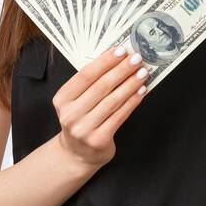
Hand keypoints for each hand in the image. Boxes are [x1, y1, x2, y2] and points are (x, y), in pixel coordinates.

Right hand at [52, 46, 150, 169]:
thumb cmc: (80, 121)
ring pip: (112, 101)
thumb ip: (90, 84)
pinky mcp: (98, 140)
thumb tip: (117, 60)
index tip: (121, 50)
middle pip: (101, 87)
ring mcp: (84, 129)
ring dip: (130, 85)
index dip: (105, 61)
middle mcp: (70, 114)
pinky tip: (141, 92)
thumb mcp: (76, 101)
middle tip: (136, 59)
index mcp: (62, 99)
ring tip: (142, 73)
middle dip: (121, 70)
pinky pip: (119, 116)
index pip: (85, 75)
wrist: (76, 154)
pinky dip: (132, 102)